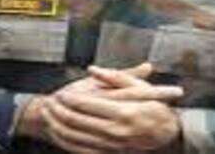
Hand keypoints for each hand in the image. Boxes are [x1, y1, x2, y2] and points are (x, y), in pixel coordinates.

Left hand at [36, 63, 182, 152]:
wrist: (165, 134)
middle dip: (61, 111)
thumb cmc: (152, 107)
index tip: (62, 92)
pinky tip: (59, 130)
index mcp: (124, 112)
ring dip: (59, 125)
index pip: (89, 105)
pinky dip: (67, 140)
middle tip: (51, 102)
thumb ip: (115, 77)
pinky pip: (83, 149)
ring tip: (49, 114)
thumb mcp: (138, 87)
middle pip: (79, 121)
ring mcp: (112, 145)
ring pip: (77, 136)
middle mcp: (117, 131)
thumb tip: (93, 69)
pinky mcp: (110, 153)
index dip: (72, 99)